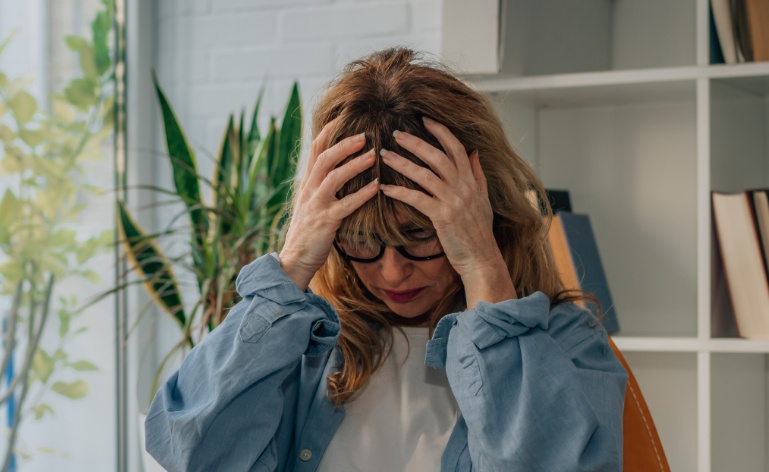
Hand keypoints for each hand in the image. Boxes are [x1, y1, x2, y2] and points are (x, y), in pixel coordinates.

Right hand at [279, 121, 378, 290]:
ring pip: (334, 177)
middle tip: (365, 135)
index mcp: (307, 183)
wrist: (295, 259)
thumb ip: (322, 185)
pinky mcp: (325, 221)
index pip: (315, 150)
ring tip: (374, 155)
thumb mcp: (312, 203)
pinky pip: (345, 204)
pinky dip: (362, 194)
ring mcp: (316, 205)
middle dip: (345, 144)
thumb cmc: (309, 232)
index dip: (328, 132)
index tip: (344, 117)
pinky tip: (377, 187)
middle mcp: (309, 190)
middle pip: (325, 158)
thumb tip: (338, 168)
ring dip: (355, 164)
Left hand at [379, 117, 515, 304]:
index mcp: (471, 181)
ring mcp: (453, 201)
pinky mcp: (441, 217)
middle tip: (396, 133)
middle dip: (415, 142)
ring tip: (384, 154)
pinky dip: (399, 191)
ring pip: (424, 174)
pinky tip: (385, 188)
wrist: (481, 258)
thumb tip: (474, 153)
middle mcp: (463, 187)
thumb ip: (477, 175)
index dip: (440, 131)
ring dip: (402, 162)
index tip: (425, 119)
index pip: (457, 147)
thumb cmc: (479, 232)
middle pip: (437, 156)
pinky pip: (416, 199)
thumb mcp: (483, 200)